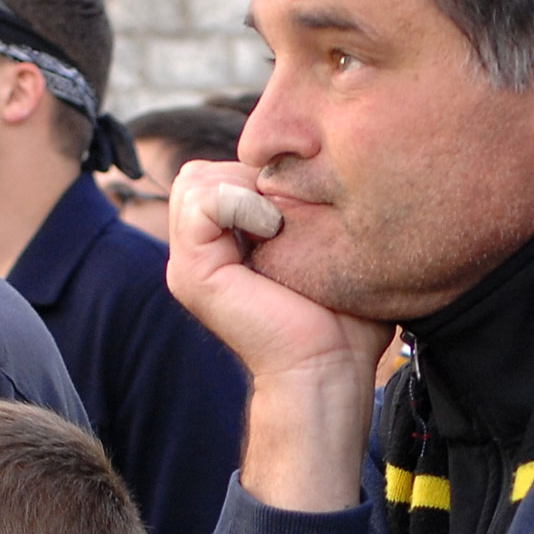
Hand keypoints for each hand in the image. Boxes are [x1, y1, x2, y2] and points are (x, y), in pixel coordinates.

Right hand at [166, 159, 387, 515]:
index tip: (305, 203)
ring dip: (247, 188)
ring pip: (195, 178)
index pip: (222, 170)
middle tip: (292, 214)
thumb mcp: (324, 247)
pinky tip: (275, 232)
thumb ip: (304, 206)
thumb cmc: (344, 319)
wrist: (329, 370)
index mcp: (222, 244)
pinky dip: (241, 202)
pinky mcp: (191, 272)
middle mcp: (198, 251)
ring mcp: (188, 263)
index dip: (265, 171)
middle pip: (204, 170)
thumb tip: (317, 163)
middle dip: (253, 176)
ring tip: (282, 226)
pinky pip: (202, 200)